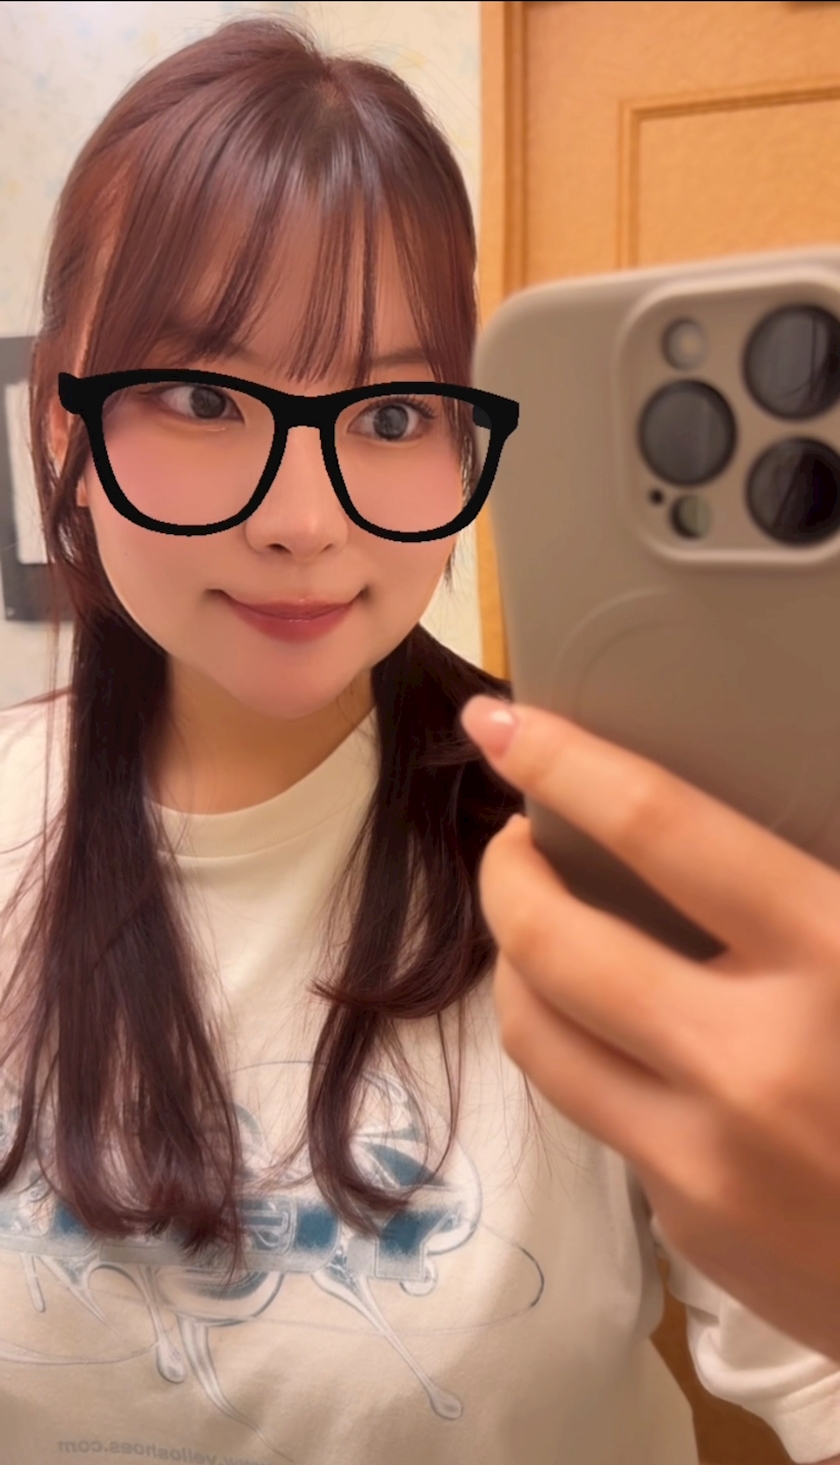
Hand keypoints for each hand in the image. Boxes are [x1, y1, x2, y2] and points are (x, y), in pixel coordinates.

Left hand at [459, 694, 839, 1364]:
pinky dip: (599, 1058)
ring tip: (541, 931)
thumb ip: (809, 891)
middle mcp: (751, 1060)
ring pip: (540, 1038)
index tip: (501, 721)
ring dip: (519, 966)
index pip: (661, 828)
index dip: (565, 761)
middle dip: (506, 875)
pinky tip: (639, 1045)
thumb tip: (701, 833)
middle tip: (516, 845)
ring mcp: (705, 1159)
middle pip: (556, 943)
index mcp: (837, 956)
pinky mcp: (688, 1228)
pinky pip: (602, 1115)